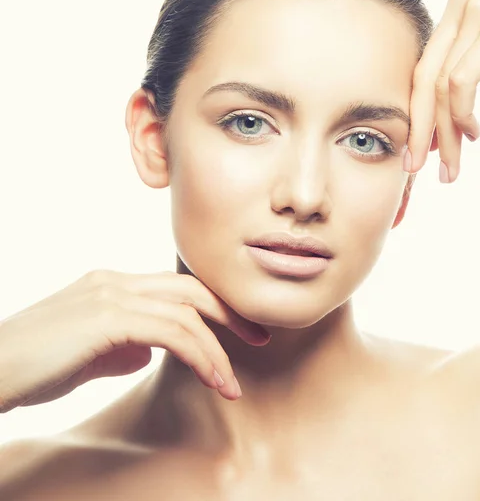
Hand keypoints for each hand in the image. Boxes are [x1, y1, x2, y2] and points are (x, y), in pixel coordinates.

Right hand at [0, 269, 270, 411]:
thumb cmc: (32, 367)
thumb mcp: (86, 354)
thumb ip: (121, 346)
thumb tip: (149, 350)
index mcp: (114, 285)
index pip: (178, 288)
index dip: (214, 306)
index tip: (240, 330)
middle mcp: (117, 282)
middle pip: (192, 289)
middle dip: (231, 313)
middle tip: (261, 337)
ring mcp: (112, 295)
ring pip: (187, 312)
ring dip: (218, 349)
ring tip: (233, 384)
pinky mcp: (107, 317)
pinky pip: (172, 331)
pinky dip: (200, 354)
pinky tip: (214, 378)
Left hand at [405, 0, 479, 181]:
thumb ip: (476, 4)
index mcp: (457, 1)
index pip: (426, 64)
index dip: (419, 108)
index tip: (423, 142)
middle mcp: (459, 4)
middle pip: (423, 79)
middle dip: (417, 129)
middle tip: (416, 166)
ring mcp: (475, 14)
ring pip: (440, 88)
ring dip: (444, 134)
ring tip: (450, 166)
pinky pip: (462, 81)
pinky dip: (461, 114)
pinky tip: (472, 133)